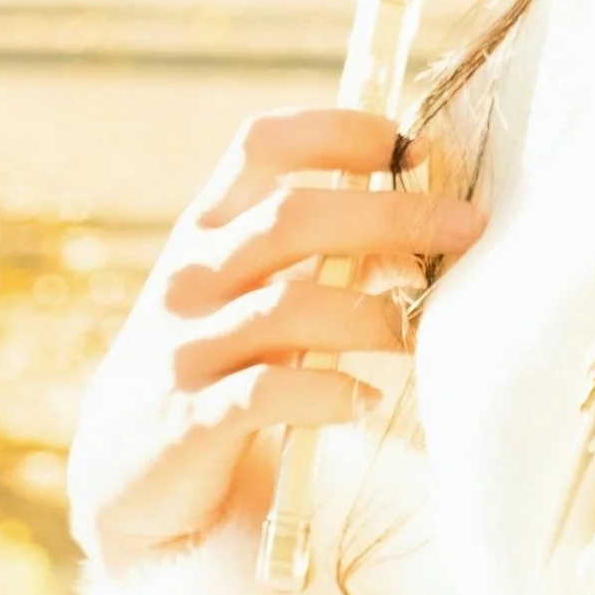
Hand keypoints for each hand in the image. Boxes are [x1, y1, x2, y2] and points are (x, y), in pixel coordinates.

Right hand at [70, 105, 484, 575]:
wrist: (127, 463)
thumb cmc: (221, 357)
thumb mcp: (260, 289)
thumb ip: (327, 251)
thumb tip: (429, 221)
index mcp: (210, 226)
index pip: (264, 146)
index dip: (340, 131)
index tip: (414, 147)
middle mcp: (192, 274)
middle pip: (291, 218)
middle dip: (389, 214)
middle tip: (467, 227)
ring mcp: (186, 345)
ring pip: (284, 306)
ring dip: (368, 315)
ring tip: (418, 335)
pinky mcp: (189, 418)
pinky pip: (264, 392)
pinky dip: (325, 393)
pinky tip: (365, 402)